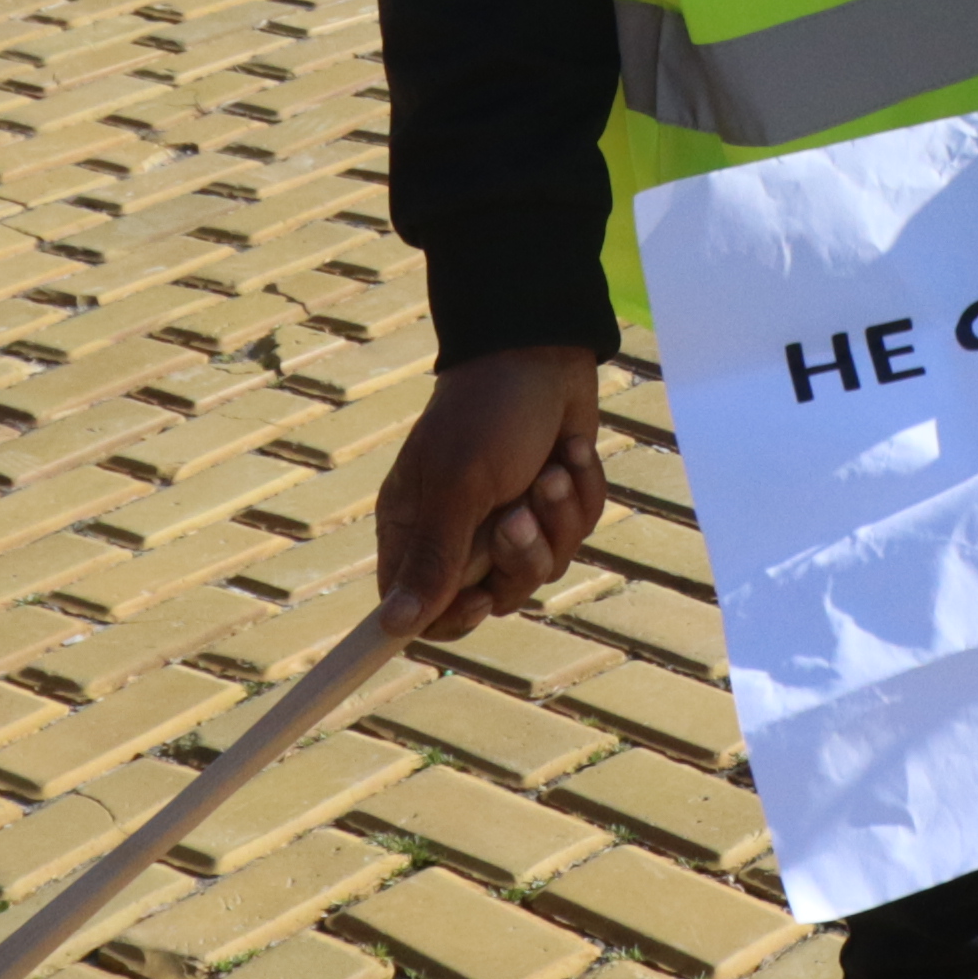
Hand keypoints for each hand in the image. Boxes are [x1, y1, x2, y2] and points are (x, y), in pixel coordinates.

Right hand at [373, 348, 611, 645]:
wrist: (546, 351)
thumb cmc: (489, 413)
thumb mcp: (458, 487)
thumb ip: (434, 559)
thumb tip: (395, 627)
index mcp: (416, 527)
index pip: (420, 608)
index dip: (450, 617)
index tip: (478, 598)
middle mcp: (460, 531)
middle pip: (493, 597)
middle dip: (518, 558)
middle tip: (518, 514)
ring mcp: (511, 518)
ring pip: (543, 567)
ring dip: (556, 520)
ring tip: (551, 473)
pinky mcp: (555, 503)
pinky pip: (578, 532)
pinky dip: (582, 494)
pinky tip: (574, 452)